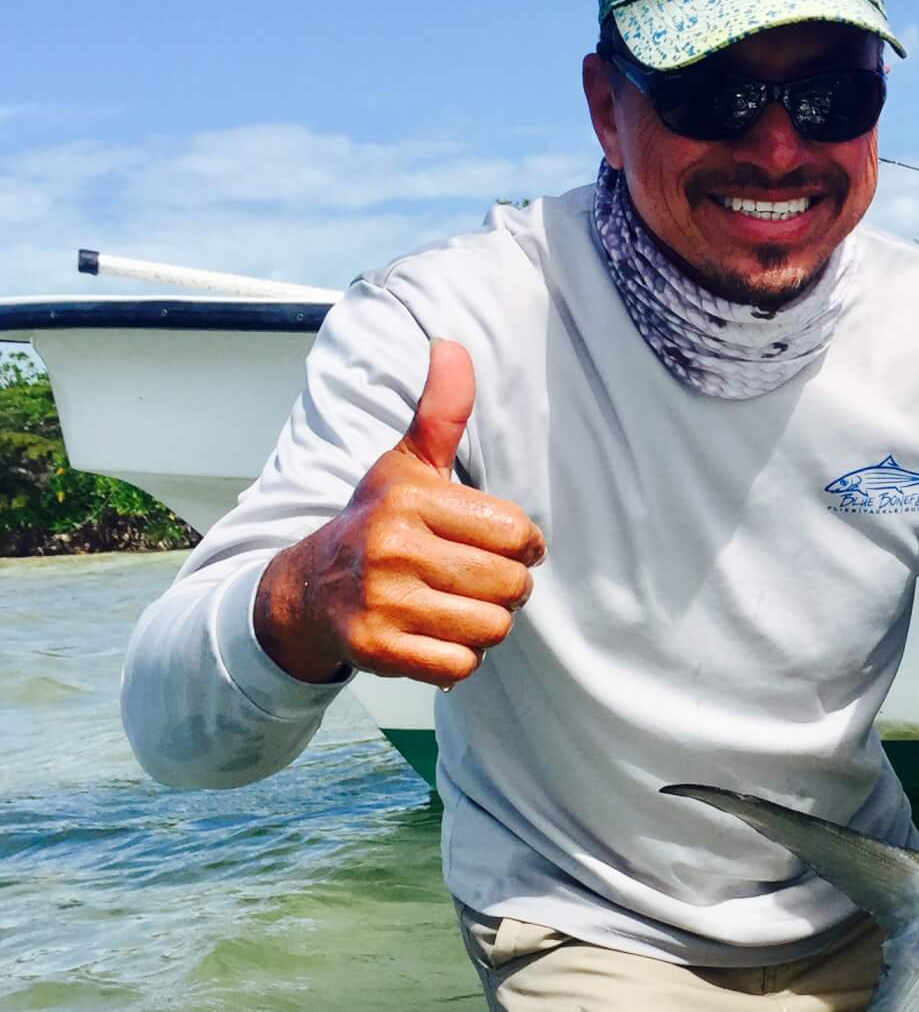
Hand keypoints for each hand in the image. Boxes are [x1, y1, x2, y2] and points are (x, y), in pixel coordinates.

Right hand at [254, 339, 546, 688]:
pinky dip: (457, 659)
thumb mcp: (404, 465)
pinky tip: (431, 635)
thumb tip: (452, 345)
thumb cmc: (373, 523)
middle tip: (475, 580)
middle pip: (511, 585)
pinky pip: (461, 666)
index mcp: (410, 499)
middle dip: (506, 588)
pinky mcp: (376, 650)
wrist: (303, 590)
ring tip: (452, 606)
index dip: (522, 544)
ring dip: (483, 624)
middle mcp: (392, 548)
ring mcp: (381, 602)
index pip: (518, 533)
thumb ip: (439, 412)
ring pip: (492, 628)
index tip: (497, 544)